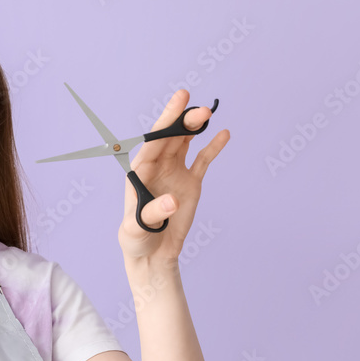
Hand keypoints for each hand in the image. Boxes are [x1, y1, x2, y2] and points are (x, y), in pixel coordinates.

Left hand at [117, 89, 229, 264]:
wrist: (153, 253)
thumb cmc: (137, 239)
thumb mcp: (136, 229)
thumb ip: (152, 214)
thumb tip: (172, 201)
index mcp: (139, 173)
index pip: (151, 144)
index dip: (163, 124)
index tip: (176, 107)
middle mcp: (156, 168)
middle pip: (169, 139)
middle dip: (181, 122)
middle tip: (198, 109)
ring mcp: (174, 172)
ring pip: (184, 143)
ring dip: (194, 128)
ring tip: (206, 113)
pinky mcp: (190, 183)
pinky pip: (202, 160)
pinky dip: (212, 148)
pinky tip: (222, 134)